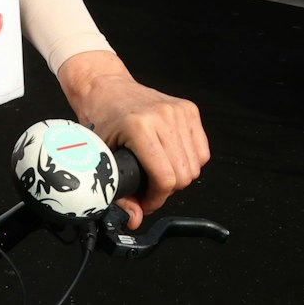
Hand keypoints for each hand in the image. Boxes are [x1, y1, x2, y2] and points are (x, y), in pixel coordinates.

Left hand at [57, 51, 207, 229]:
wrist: (106, 86)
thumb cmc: (101, 117)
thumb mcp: (102, 156)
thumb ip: (118, 193)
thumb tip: (134, 218)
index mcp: (139, 126)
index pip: (165, 177)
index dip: (156, 198)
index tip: (146, 200)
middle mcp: (163, 116)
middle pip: (183, 175)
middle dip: (166, 190)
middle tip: (149, 187)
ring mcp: (179, 111)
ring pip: (196, 166)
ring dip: (179, 176)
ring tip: (158, 172)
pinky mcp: (189, 109)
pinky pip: (203, 151)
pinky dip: (191, 162)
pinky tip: (171, 159)